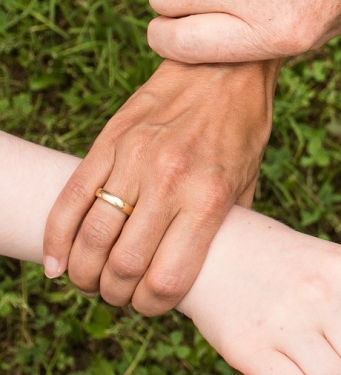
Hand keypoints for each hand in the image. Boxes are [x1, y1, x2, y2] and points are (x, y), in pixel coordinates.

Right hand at [43, 60, 276, 314]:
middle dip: (116, 295)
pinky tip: (58, 262)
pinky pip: (71, 198)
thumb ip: (225, 227)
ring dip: (84, 273)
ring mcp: (134, 159)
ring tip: (91, 279)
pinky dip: (57, 238)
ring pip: (91, 238)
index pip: (167, 279)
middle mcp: (169, 182)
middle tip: (119, 295)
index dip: (152, 306)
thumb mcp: (248, 182)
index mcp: (208, 199)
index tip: (151, 305)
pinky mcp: (110, 140)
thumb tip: (206, 269)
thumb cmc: (242, 129)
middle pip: (123, 266)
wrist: (224, 67)